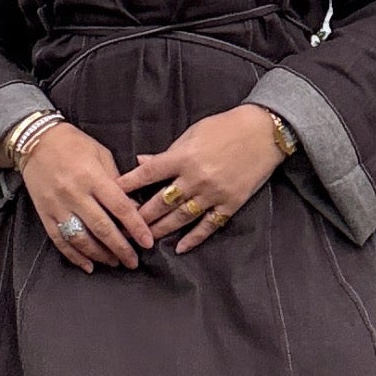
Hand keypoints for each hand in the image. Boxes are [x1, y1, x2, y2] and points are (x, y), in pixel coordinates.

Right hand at [17, 123, 155, 273]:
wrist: (35, 141)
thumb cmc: (73, 144)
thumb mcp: (101, 154)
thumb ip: (117, 181)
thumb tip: (133, 208)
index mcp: (92, 177)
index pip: (119, 207)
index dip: (135, 227)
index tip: (147, 243)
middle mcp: (75, 193)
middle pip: (102, 228)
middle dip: (120, 249)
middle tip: (133, 262)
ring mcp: (58, 206)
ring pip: (81, 238)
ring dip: (100, 255)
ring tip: (114, 262)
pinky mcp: (44, 213)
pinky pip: (60, 240)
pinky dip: (74, 256)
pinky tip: (88, 265)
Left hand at [119, 104, 283, 252]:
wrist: (264, 132)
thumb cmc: (226, 127)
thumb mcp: (193, 133)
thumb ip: (167, 153)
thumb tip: (142, 162)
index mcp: (183, 157)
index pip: (148, 175)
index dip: (128, 186)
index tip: (111, 196)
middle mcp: (195, 178)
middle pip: (161, 202)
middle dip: (141, 216)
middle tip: (124, 228)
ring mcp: (213, 193)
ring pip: (180, 218)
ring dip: (161, 230)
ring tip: (146, 239)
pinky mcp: (230, 204)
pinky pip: (208, 225)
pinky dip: (193, 238)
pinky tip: (180, 248)